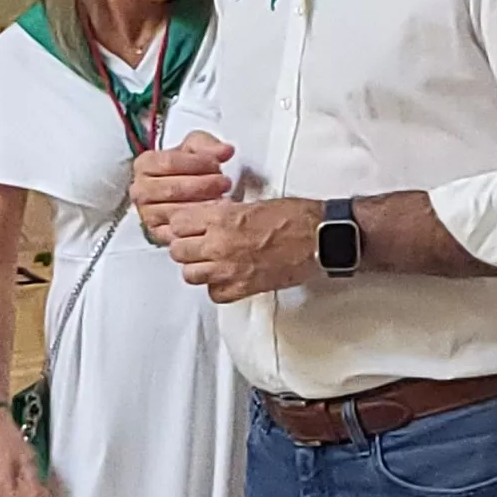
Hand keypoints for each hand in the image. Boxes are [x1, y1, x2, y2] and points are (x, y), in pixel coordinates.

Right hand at [132, 134, 235, 247]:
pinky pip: (176, 231)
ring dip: (202, 205)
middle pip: (171, 189)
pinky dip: (197, 225)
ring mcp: (147, 214)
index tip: (218, 164)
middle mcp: (140, 191)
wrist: (190, 192)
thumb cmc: (190, 168)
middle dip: (202, 185)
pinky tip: (213, 216)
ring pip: (174, 211)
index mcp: (144, 165)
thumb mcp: (197, 148)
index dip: (196, 163)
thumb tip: (225, 151)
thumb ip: (209, 145)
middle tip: (225, 183)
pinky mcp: (157, 234)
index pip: (169, 162)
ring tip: (223, 198)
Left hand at [165, 197, 325, 302]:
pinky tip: (226, 277)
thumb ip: (223, 212)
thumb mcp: (252, 202)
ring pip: (190, 275)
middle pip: (178, 251)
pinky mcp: (244, 288)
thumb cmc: (295, 217)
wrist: (320, 237)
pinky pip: (213, 294)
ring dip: (198, 267)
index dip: (181, 224)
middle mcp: (221, 244)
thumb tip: (205, 217)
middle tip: (197, 243)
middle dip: (185, 246)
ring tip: (210, 261)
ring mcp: (230, 269)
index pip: (177, 223)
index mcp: (223, 217)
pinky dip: (217, 287)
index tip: (188, 225)